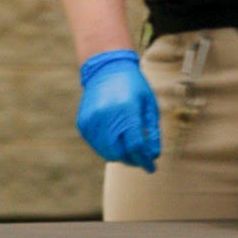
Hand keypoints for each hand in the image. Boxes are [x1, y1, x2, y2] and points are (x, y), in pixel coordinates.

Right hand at [76, 50, 160, 171]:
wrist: (106, 69)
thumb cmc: (134, 87)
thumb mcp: (149, 105)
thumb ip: (151, 131)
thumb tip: (153, 155)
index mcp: (126, 111)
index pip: (136, 145)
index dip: (144, 160)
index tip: (151, 168)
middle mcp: (106, 117)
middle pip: (120, 153)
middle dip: (133, 161)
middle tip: (142, 161)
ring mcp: (92, 121)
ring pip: (107, 152)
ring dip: (120, 156)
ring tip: (131, 152)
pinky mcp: (83, 124)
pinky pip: (97, 145)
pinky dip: (108, 148)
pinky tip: (117, 141)